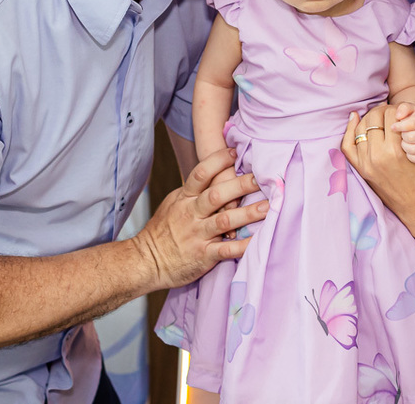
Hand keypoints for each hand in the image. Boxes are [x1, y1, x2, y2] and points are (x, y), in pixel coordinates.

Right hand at [135, 147, 266, 290]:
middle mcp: (191, 214)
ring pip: (224, 220)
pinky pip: (226, 250)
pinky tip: (259, 240)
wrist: (146, 261)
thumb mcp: (173, 204)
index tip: (236, 152)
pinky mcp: (203, 255)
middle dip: (240, 185)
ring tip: (268, 206)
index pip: (201, 174)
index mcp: (184, 199)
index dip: (218, 161)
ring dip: (247, 213)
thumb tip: (214, 173)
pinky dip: (243, 245)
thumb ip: (193, 191)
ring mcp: (197, 234)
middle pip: (216, 194)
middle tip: (261, 177)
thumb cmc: (163, 231)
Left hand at [341, 104, 414, 234]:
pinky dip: (349, 129)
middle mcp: (378, 157)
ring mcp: (366, 164)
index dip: (399, 108)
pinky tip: (355, 118)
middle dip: (384, 110)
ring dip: (370, 118)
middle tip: (394, 114)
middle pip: (374, 117)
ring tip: (381, 118)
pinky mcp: (361, 170)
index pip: (391, 113)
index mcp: (396, 150)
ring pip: (360, 127)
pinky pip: (347, 145)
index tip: (405, 113)